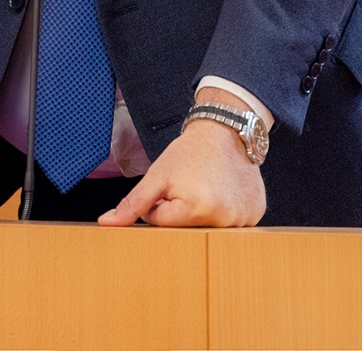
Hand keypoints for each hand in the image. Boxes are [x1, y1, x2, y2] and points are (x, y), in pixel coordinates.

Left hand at [97, 89, 266, 227]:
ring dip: (204, 214)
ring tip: (209, 187)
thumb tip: (105, 224)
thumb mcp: (157, 174)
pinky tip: (225, 191)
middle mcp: (224, 219)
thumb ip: (133, 203)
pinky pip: (232, 224)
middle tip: (191, 186)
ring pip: (209, 229)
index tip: (173, 184)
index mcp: (197, 210)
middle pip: (187, 230)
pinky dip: (225, 211)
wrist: (226, 130)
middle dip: (181, 213)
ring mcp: (244, 218)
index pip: (162, 224)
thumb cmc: (190, 152)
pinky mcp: (256, 214)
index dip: (161, 204)